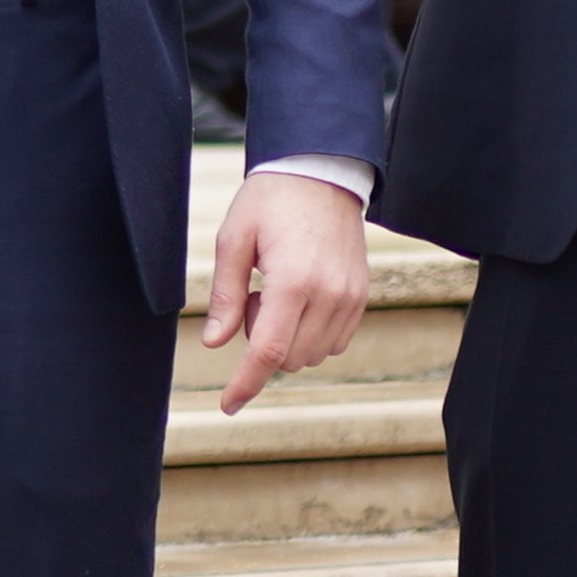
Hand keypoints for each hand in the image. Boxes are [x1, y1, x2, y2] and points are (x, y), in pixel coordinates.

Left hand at [199, 171, 371, 418]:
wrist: (321, 172)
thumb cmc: (270, 201)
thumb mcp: (234, 239)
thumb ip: (226, 296)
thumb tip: (214, 342)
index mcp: (294, 280)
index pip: (269, 351)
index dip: (246, 383)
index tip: (229, 405)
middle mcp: (329, 294)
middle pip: (290, 358)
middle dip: (263, 343)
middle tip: (254, 296)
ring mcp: (351, 297)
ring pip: (313, 355)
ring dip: (288, 339)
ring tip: (277, 291)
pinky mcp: (362, 296)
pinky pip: (334, 341)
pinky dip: (310, 334)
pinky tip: (299, 297)